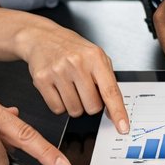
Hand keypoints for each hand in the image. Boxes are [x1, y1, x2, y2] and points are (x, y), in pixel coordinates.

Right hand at [12, 15, 128, 131]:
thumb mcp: (96, 57)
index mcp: (95, 58)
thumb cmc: (72, 49)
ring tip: (70, 86)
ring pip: (74, 110)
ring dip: (75, 105)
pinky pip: (57, 109)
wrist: (42, 37)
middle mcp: (77, 63)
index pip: (110, 91)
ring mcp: (58, 71)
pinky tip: (59, 88)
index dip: (118, 112)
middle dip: (90, 104)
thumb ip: (107, 82)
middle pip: (92, 107)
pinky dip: (60, 104)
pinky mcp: (42, 79)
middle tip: (84, 89)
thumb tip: (113, 111)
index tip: (123, 127)